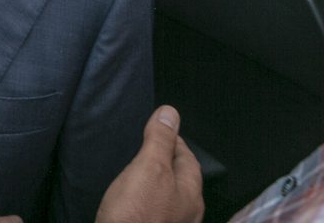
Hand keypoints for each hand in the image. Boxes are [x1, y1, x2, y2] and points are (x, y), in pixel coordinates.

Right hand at [0, 107, 202, 222]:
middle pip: (179, 176)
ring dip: (155, 180)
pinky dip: (146, 197)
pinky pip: (155, 207)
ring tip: (136, 169)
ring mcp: (172, 222)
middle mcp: (187, 210)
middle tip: (144, 146)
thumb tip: (170, 113)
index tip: (156, 127)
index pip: (187, 155)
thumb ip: (160, 140)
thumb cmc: (136, 213)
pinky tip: (132, 197)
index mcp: (191, 191)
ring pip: (167, 193)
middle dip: (164, 159)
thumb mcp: (149, 168)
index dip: (172, 138)